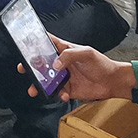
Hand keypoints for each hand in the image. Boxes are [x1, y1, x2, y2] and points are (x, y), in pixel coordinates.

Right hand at [17, 34, 136, 102]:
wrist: (113, 82)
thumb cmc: (102, 64)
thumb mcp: (86, 53)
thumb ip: (70, 55)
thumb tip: (55, 64)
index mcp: (65, 50)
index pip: (48, 43)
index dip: (36, 42)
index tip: (25, 44)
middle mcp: (62, 63)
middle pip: (42, 63)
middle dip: (31, 66)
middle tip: (24, 68)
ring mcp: (64, 77)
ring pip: (47, 80)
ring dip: (39, 85)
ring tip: (34, 89)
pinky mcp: (69, 90)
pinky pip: (58, 93)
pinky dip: (58, 95)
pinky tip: (63, 95)